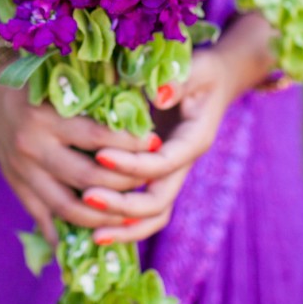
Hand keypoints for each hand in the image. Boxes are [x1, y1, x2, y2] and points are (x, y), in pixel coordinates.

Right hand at [0, 79, 157, 243]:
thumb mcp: (60, 77)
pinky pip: (45, 219)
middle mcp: (32, 147)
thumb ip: (95, 88)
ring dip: (104, 216)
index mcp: (45, 116)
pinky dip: (70, 234)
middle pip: (88, 178)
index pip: (97, 137)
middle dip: (126, 183)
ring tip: (132, 214)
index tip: (156, 142)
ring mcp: (22, 173)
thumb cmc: (33, 80)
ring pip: (69, 209)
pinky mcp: (16, 187)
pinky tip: (95, 238)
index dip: (130, 143)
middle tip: (152, 179)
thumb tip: (140, 103)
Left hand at [85, 49, 233, 244]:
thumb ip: (178, 81)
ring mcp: (171, 172)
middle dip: (123, 205)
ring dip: (124, 226)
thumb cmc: (202, 70)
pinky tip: (93, 226)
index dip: (133, 164)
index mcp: (194, 140)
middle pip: (159, 201)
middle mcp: (184, 163)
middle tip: (87, 198)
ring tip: (90, 235)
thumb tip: (158, 94)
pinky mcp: (158, 173)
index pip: (164, 163)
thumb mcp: (196, 68)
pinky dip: (123, 221)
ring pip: (153, 214)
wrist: (216, 80)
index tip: (100, 156)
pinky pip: (144, 207)